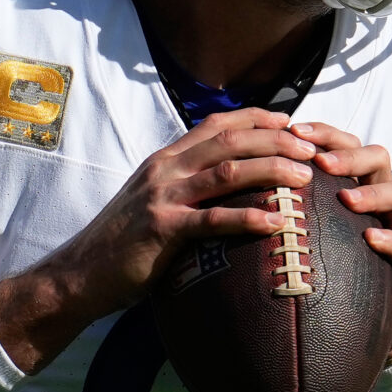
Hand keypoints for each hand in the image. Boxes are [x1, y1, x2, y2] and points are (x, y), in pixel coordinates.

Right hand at [0, 108, 320, 372]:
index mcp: (165, 160)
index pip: (216, 124)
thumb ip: (184, 190)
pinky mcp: (163, 230)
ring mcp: (163, 197)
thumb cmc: (122, 245)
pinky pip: (213, 219)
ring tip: (305, 177)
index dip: (257, 118)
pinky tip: (277, 223)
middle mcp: (165, 169)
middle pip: (231, 140)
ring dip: (271, 169)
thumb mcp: (152, 205)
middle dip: (276, 139)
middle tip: (311, 148)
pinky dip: (248, 217)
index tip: (291, 121)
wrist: (79, 274)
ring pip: (228, 172)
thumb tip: (224, 190)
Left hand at [288, 120, 391, 364]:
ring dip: (373, 191)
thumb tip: (233, 192)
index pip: (345, 146)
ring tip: (346, 197)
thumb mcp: (306, 239)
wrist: (369, 328)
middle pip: (378, 157)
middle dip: (349, 153)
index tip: (293, 129)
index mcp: (355, 189)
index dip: (323, 134)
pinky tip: (370, 237)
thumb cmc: (331, 278)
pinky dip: (391, 239)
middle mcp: (381, 203)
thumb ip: (286, 212)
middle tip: (320, 161)